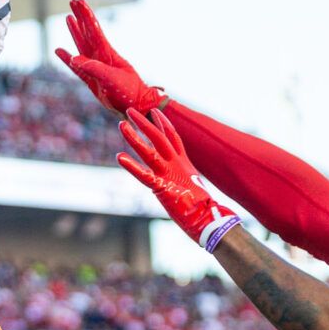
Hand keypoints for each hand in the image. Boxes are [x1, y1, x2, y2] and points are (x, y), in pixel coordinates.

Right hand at [54, 0, 162, 115]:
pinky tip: (59, 50)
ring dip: (75, 31)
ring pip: (82, 44)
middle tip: (73, 1)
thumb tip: (74, 59)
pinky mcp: (90, 80)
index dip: (86, 15)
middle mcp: (100, 57)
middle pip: (87, 32)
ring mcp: (95, 67)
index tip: (79, 1)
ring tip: (68, 18)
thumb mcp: (112, 79)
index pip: (94, 29)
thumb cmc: (128, 92)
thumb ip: (94, 68)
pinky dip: (67, 58)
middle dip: (81, 16)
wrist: (135, 107)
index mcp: (107, 53)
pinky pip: (75, 66)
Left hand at [117, 110, 241, 252]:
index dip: (163, 122)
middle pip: (158, 137)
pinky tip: (119, 157)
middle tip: (130, 110)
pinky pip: (143, 175)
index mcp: (184, 163)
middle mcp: (176, 164)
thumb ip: (182, 176)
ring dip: (134, 138)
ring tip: (121, 125)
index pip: (172, 136)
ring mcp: (168, 175)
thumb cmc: (200, 206)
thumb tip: (180, 177)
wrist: (208, 219)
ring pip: (148, 151)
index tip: (153, 111)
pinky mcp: (162, 188)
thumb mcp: (191, 185)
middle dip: (144, 123)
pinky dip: (131, 166)